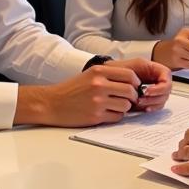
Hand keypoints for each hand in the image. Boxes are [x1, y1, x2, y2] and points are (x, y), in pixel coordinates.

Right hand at [16, 64, 141, 126]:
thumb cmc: (71, 89)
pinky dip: (116, 116)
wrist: (52, 103)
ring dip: (125, 107)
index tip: (135, 86)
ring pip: (126, 105)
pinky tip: (109, 112)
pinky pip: (117, 117)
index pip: (129, 75)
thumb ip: (109, 75)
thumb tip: (132, 81)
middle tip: (130, 98)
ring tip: (117, 105)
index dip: (136, 82)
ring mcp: (97, 101)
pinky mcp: (95, 116)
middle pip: (130, 90)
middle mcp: (99, 85)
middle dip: (133, 96)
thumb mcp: (89, 74)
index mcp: (98, 71)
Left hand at [107, 57, 171, 111]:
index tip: (147, 92)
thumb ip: (139, 75)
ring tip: (139, 103)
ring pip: (162, 100)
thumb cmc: (119, 68)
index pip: (167, 79)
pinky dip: (151, 108)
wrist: (109, 76)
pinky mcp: (149, 99)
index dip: (160, 88)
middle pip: (166, 92)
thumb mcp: (130, 66)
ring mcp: (154, 90)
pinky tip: (143, 108)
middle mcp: (157, 80)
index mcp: (156, 70)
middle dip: (155, 98)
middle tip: (141, 99)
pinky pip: (156, 105)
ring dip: (152, 104)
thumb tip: (144, 86)